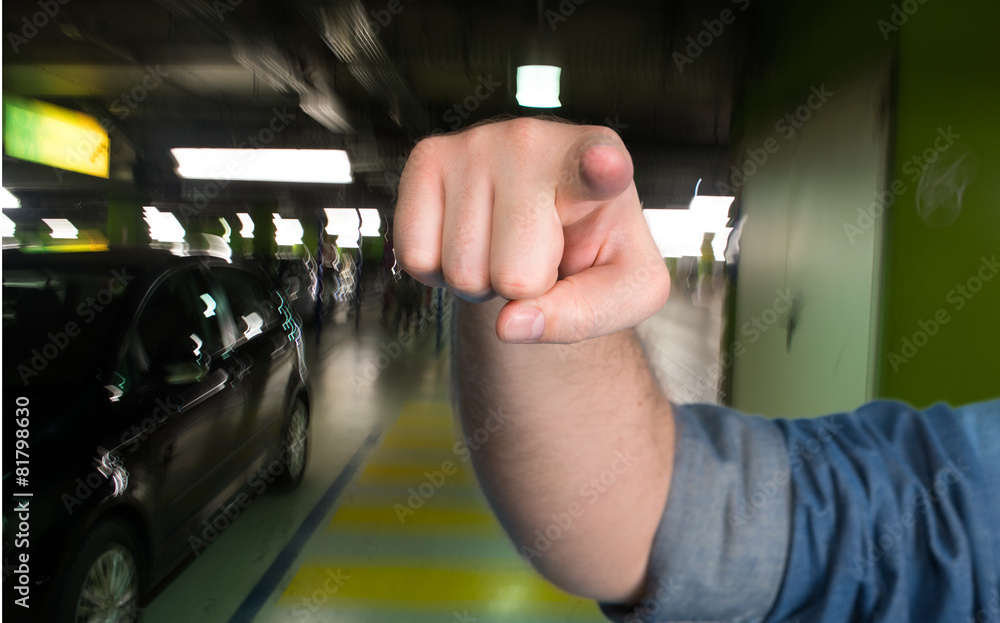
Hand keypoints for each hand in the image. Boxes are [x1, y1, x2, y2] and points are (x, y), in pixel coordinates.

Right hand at [394, 118, 669, 343]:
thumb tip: (511, 322)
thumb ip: (586, 315)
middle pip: (516, 274)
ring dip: (480, 281)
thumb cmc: (592, 250)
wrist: (540, 223)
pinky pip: (416, 256)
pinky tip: (466, 239)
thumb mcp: (623, 292)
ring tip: (503, 244)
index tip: (604, 164)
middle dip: (522, 290)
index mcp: (604, 164)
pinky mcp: (428, 155)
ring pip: (461, 270)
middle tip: (537, 257)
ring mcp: (476, 143)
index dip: (601, 168)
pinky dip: (437, 271)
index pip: (600, 167)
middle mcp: (536, 141)